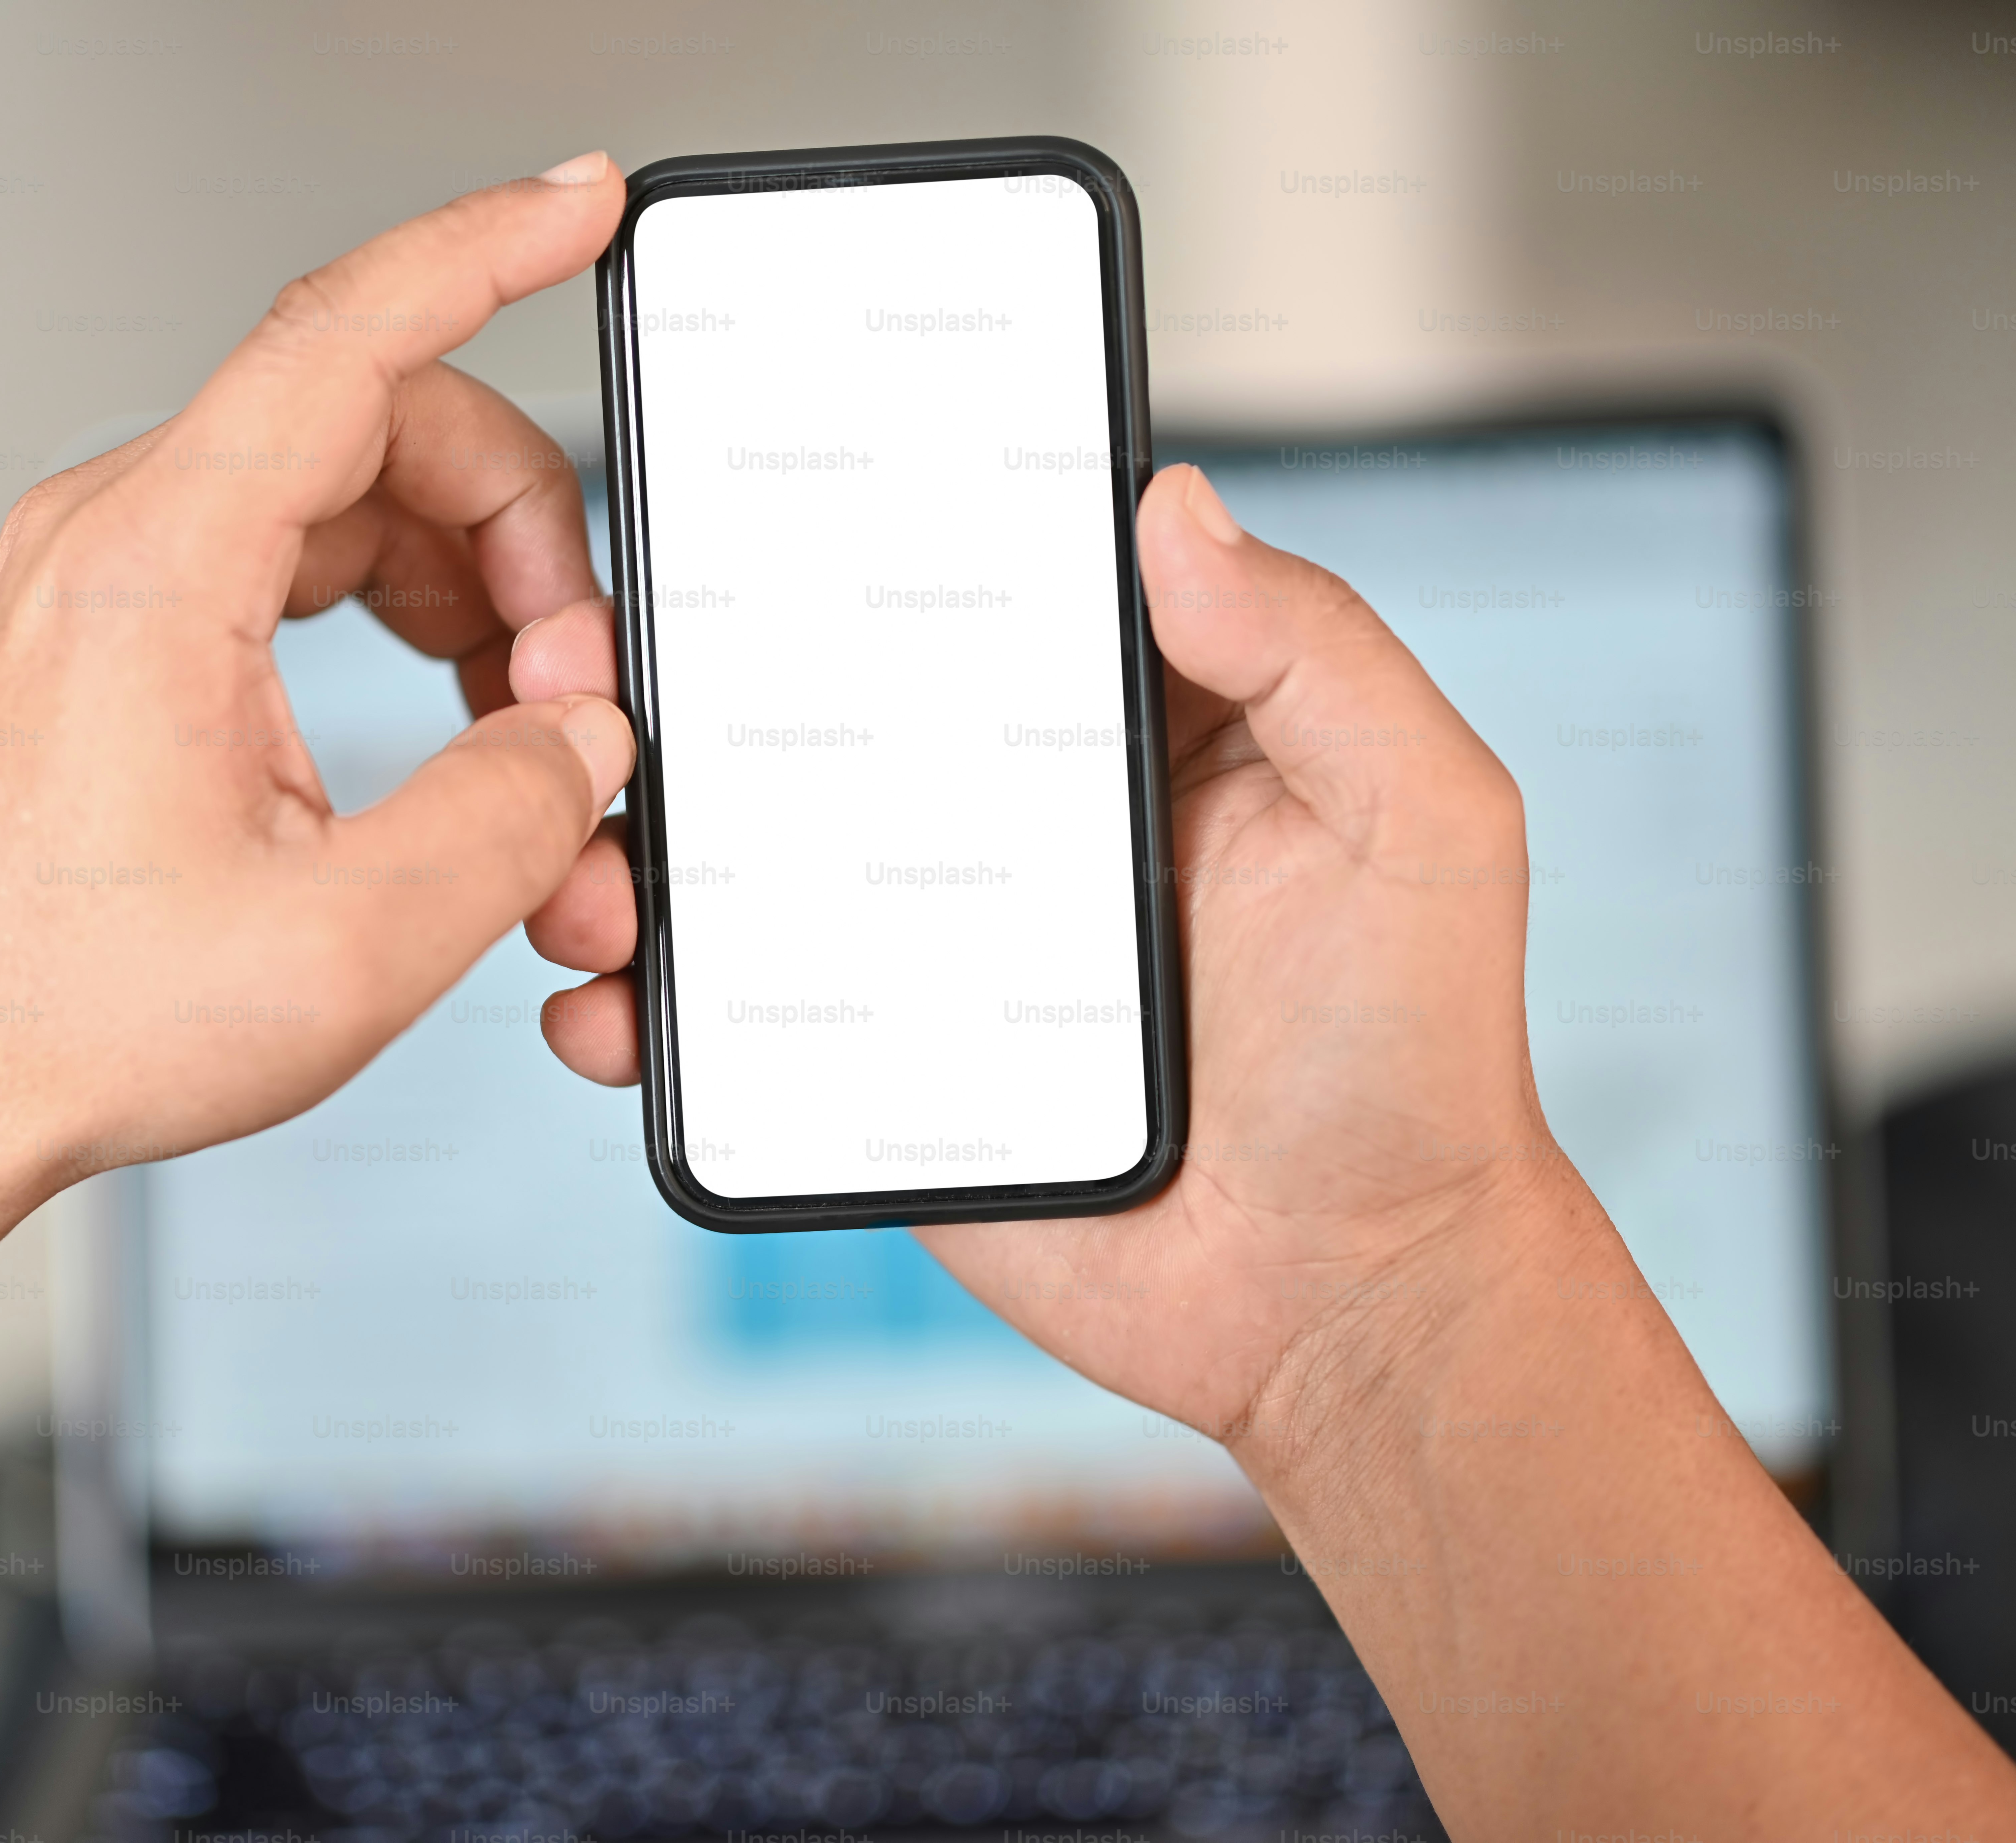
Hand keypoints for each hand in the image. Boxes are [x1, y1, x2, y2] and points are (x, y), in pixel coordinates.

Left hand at [0, 153, 635, 1366]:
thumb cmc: (68, 1019)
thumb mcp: (354, 941)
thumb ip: (510, 818)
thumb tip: (582, 743)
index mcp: (157, 571)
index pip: (348, 337)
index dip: (487, 251)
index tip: (584, 207)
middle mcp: (122, 544)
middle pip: (387, 435)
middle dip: (525, 551)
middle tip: (575, 705)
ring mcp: (119, 586)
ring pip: (357, 504)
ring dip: (475, 607)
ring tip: (519, 750)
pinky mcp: (133, 640)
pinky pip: (308, 567)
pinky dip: (406, 633)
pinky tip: (442, 745)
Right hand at [518, 461, 1572, 1484]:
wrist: (1350, 1301)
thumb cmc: (1414, 1061)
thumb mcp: (1424, 822)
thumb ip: (1318, 655)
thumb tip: (1173, 504)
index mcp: (1127, 733)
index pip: (973, 597)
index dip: (861, 543)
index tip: (747, 501)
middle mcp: (1013, 823)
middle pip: (819, 722)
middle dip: (691, 695)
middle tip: (603, 676)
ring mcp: (930, 946)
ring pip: (743, 867)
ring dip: (635, 852)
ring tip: (591, 863)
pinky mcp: (879, 1072)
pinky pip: (733, 1025)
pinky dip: (645, 1010)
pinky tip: (606, 1004)